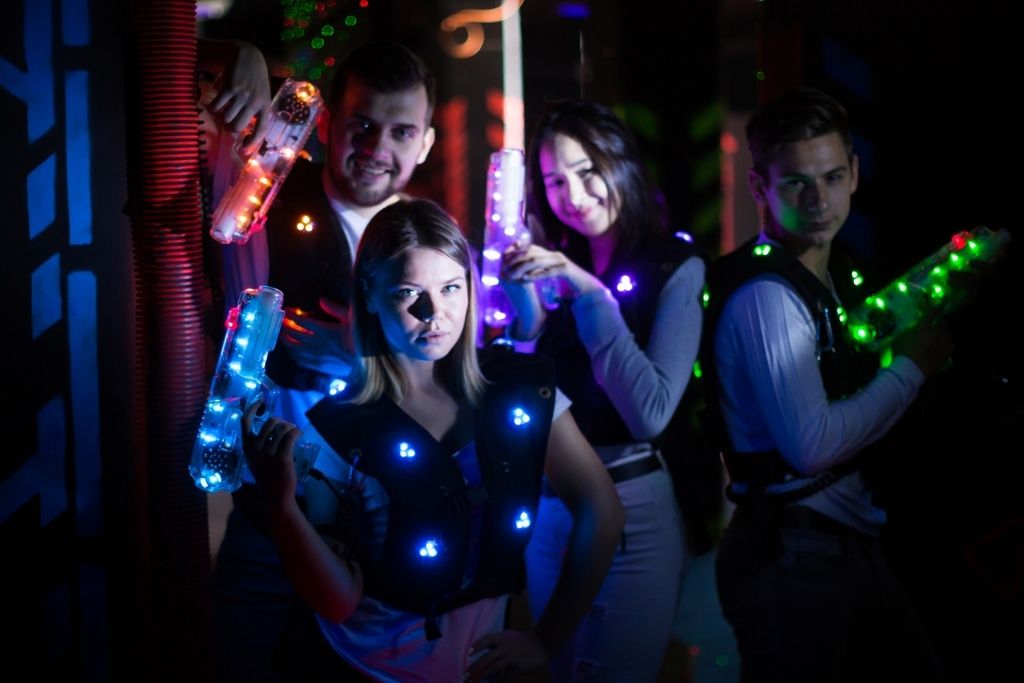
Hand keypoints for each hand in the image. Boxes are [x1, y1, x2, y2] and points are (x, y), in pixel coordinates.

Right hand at [209, 41, 271, 155]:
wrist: (248, 56)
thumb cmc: (255, 79)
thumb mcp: (261, 95)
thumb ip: (255, 111)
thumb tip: (242, 132)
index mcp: (265, 106)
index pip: (261, 130)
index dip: (252, 143)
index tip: (243, 150)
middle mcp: (255, 102)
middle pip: (237, 126)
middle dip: (229, 128)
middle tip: (226, 124)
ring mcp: (242, 95)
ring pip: (225, 117)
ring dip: (219, 117)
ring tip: (219, 112)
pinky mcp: (230, 88)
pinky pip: (217, 105)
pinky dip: (212, 107)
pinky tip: (212, 104)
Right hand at [241, 400, 300, 508]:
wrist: (274, 495)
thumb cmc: (266, 475)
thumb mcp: (255, 458)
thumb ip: (258, 443)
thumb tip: (273, 425)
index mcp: (247, 446)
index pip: (245, 421)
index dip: (251, 408)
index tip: (259, 400)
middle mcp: (255, 448)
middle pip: (271, 422)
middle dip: (282, 422)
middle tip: (289, 428)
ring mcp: (268, 453)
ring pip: (282, 429)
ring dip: (291, 428)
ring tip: (295, 433)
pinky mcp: (282, 457)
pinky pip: (290, 437)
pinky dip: (297, 432)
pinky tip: (299, 434)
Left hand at [281, 299, 353, 378]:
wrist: (360, 365)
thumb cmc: (357, 341)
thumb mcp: (351, 321)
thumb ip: (336, 309)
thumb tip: (322, 300)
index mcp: (324, 331)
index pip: (302, 321)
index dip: (291, 314)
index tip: (287, 310)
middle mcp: (316, 343)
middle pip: (293, 333)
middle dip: (284, 325)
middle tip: (280, 319)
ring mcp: (313, 356)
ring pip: (292, 346)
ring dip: (284, 338)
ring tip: (281, 331)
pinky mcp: (314, 365)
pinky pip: (297, 358)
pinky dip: (290, 351)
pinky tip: (289, 347)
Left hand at [465, 629, 550, 681]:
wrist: (542, 643)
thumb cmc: (523, 640)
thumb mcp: (509, 636)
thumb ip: (498, 642)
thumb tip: (484, 651)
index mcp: (502, 638)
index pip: (486, 640)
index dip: (476, 647)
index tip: (467, 654)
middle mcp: (505, 647)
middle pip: (487, 658)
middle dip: (475, 668)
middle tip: (465, 674)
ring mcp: (511, 658)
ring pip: (494, 668)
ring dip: (482, 676)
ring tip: (474, 681)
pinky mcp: (517, 667)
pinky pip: (506, 677)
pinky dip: (499, 682)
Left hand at [502, 243, 602, 296]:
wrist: (586, 287)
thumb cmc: (569, 282)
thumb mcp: (553, 273)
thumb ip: (542, 270)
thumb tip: (527, 271)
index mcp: (552, 254)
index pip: (531, 249)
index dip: (518, 254)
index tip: (506, 262)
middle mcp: (556, 255)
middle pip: (533, 253)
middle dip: (518, 261)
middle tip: (507, 268)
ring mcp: (561, 261)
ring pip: (538, 261)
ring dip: (524, 268)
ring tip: (513, 275)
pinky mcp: (566, 270)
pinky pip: (548, 271)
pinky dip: (536, 275)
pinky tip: (526, 279)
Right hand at [891, 310, 953, 378]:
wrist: (909, 371)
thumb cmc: (901, 354)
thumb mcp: (899, 339)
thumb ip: (907, 332)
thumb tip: (908, 330)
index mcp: (923, 328)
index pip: (932, 313)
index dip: (935, 309)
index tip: (937, 308)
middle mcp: (935, 333)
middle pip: (943, 324)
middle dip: (940, 325)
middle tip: (936, 327)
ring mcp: (942, 344)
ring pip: (948, 335)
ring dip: (944, 335)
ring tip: (940, 339)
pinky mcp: (945, 354)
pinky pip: (952, 346)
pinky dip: (948, 346)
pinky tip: (944, 348)